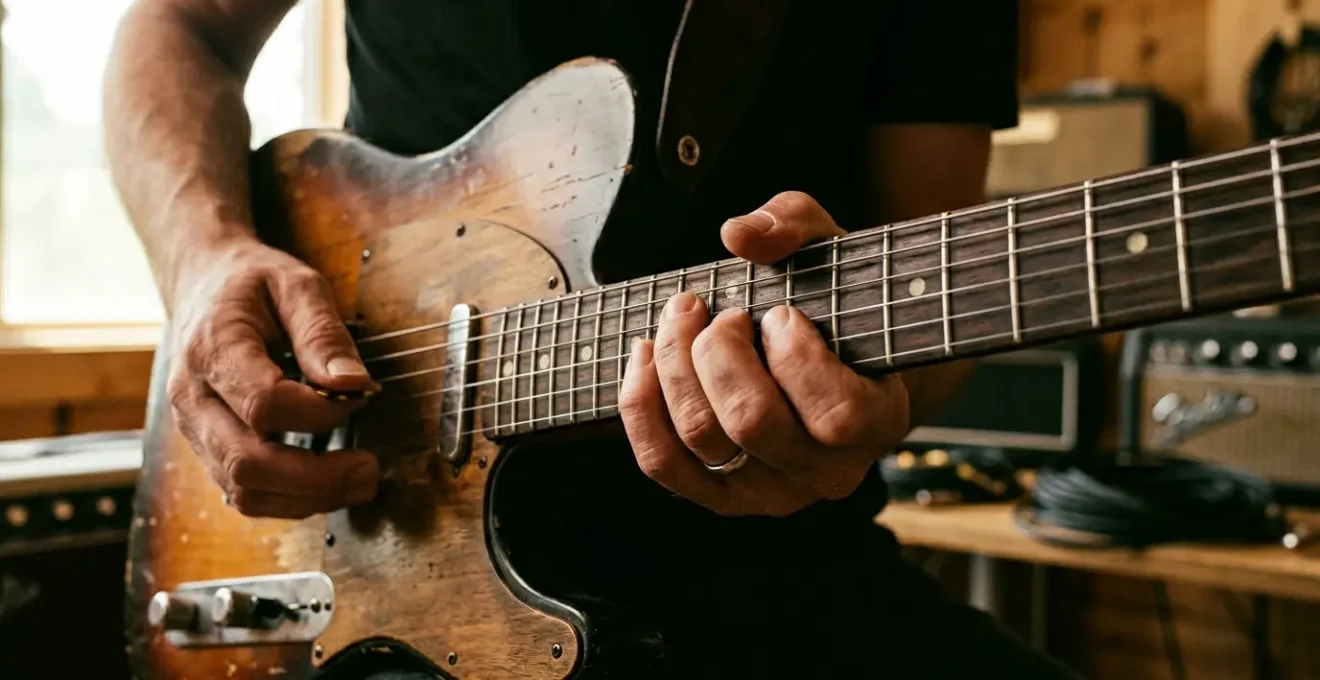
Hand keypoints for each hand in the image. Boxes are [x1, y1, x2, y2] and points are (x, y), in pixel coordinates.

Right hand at [165, 238, 379, 518]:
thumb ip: (323, 333)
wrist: (203, 284)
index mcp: (212, 349)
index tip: (361, 399)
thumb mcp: (295, 285)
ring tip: (359, 484)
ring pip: (241, 490)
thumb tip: (352, 384)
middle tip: (370, 471)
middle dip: (317, 478)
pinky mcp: (207, 447)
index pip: (263, 404)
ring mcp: (194, 429)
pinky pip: (241, 492)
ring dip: (306, 499)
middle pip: (246, 462)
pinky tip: (327, 486)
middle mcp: (192, 398)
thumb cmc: (251, 283)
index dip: (319, 415)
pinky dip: (288, 499)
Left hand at [618, 192, 910, 516]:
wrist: (829, 362)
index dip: (795, 356)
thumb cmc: (833, 302)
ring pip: (702, 437)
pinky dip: (642, 405)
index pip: (834, 413)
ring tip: (683, 318)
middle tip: (723, 312)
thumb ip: (794, 226)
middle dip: (719, 349)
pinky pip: (664, 464)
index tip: (781, 314)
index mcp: (875, 421)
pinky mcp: (719, 493)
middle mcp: (826, 471)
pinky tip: (646, 357)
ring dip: (676, 364)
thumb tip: (738, 236)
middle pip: (751, 422)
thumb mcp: (828, 249)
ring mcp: (770, 491)